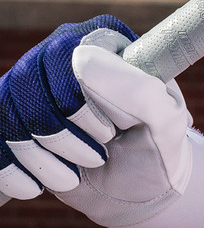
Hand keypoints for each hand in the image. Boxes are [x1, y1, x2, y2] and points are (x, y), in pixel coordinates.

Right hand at [0, 15, 203, 227]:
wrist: (137, 185)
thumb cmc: (156, 145)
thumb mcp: (164, 120)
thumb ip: (137, 89)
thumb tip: (83, 64)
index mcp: (104, 40)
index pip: (69, 58)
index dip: (80, 105)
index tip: (109, 135)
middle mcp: (61, 51)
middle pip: (29, 84)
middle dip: (58, 136)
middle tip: (95, 159)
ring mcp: (31, 82)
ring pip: (7, 112)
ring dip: (38, 158)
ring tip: (72, 177)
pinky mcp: (10, 115)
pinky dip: (9, 170)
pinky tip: (35, 187)